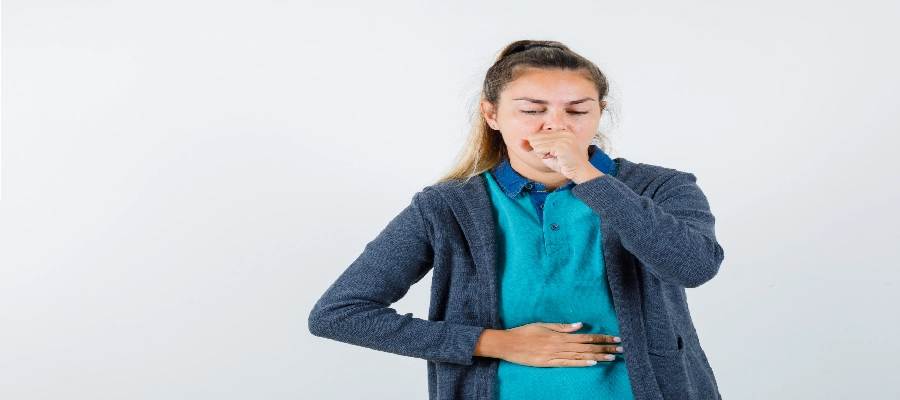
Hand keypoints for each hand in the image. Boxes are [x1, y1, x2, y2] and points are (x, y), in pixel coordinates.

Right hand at [474, 322, 622, 366]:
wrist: (508, 343)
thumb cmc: (524, 332)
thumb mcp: (543, 325)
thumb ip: (562, 326)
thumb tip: (580, 325)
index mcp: (560, 334)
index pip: (586, 336)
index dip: (602, 338)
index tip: (615, 338)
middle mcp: (560, 344)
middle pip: (587, 346)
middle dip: (605, 347)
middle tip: (621, 348)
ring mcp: (555, 354)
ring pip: (581, 355)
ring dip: (598, 356)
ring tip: (613, 356)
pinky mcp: (549, 363)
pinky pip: (568, 363)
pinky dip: (581, 363)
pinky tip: (593, 363)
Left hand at [518, 131, 602, 182]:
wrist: (579, 172)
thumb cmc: (564, 164)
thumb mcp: (545, 154)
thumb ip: (532, 148)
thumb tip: (518, 141)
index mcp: (560, 131)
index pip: (536, 135)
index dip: (538, 148)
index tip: (551, 153)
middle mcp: (562, 131)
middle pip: (534, 138)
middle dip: (539, 151)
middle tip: (552, 156)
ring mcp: (563, 137)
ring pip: (536, 144)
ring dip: (542, 154)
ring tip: (554, 157)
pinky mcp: (562, 145)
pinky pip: (541, 149)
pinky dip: (544, 156)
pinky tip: (555, 158)